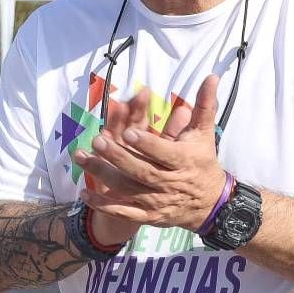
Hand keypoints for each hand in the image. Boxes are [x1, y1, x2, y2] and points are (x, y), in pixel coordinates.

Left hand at [72, 76, 227, 230]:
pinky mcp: (147, 216)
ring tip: (82, 158)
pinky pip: (123, 212)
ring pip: (127, 190)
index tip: (128, 133)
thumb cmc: (202, 162)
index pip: (163, 152)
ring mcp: (157, 201)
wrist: (209, 204)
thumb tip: (211, 76)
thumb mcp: (204, 134)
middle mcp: (169, 183)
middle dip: (118, 157)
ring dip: (103, 175)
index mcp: (183, 161)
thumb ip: (204, 106)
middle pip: (141, 171)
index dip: (147, 144)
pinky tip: (85, 192)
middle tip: (97, 141)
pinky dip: (104, 205)